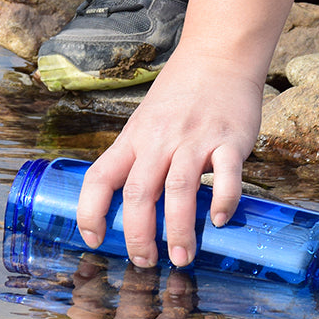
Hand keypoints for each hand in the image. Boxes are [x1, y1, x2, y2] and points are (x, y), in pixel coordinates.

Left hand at [76, 44, 263, 269]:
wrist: (217, 56)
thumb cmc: (179, 96)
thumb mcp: (145, 123)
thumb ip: (139, 159)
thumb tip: (132, 208)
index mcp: (133, 139)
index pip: (100, 177)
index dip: (89, 211)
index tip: (92, 238)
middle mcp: (159, 141)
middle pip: (138, 192)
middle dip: (138, 234)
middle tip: (145, 262)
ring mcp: (194, 140)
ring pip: (178, 189)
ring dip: (178, 229)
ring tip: (182, 258)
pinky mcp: (229, 139)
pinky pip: (226, 174)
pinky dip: (223, 199)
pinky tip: (220, 220)